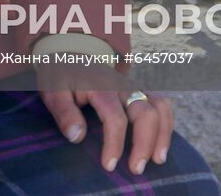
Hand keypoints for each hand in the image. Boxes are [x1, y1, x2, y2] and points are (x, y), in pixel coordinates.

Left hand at [39, 81, 173, 175]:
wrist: (71, 52)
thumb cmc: (62, 75)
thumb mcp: (53, 91)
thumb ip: (64, 112)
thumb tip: (77, 136)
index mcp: (100, 86)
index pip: (115, 118)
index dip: (115, 144)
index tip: (109, 165)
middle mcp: (122, 85)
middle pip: (145, 112)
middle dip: (145, 143)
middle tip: (136, 169)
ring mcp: (133, 86)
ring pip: (160, 105)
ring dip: (163, 133)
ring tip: (158, 159)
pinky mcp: (139, 90)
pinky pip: (161, 103)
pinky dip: (166, 123)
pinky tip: (161, 144)